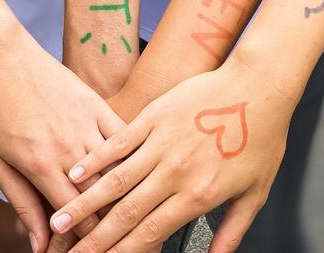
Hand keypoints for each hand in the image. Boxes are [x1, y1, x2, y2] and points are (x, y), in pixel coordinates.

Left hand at [0, 35, 125, 251]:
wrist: (2, 60)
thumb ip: (22, 205)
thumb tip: (38, 245)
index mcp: (41, 165)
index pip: (75, 218)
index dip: (85, 242)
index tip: (90, 252)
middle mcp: (69, 147)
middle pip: (102, 200)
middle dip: (109, 226)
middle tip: (113, 240)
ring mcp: (87, 124)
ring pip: (119, 171)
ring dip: (126, 196)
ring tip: (131, 212)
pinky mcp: (98, 105)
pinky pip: (124, 139)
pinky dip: (132, 159)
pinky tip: (136, 173)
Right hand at [49, 62, 302, 252]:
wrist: (259, 86)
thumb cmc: (261, 136)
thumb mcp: (256, 193)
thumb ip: (232, 231)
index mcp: (198, 194)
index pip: (151, 232)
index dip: (123, 252)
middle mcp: (174, 172)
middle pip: (126, 213)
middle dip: (95, 238)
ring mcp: (161, 142)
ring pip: (115, 181)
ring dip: (84, 204)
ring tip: (61, 220)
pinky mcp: (154, 116)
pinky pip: (118, 143)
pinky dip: (95, 160)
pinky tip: (74, 173)